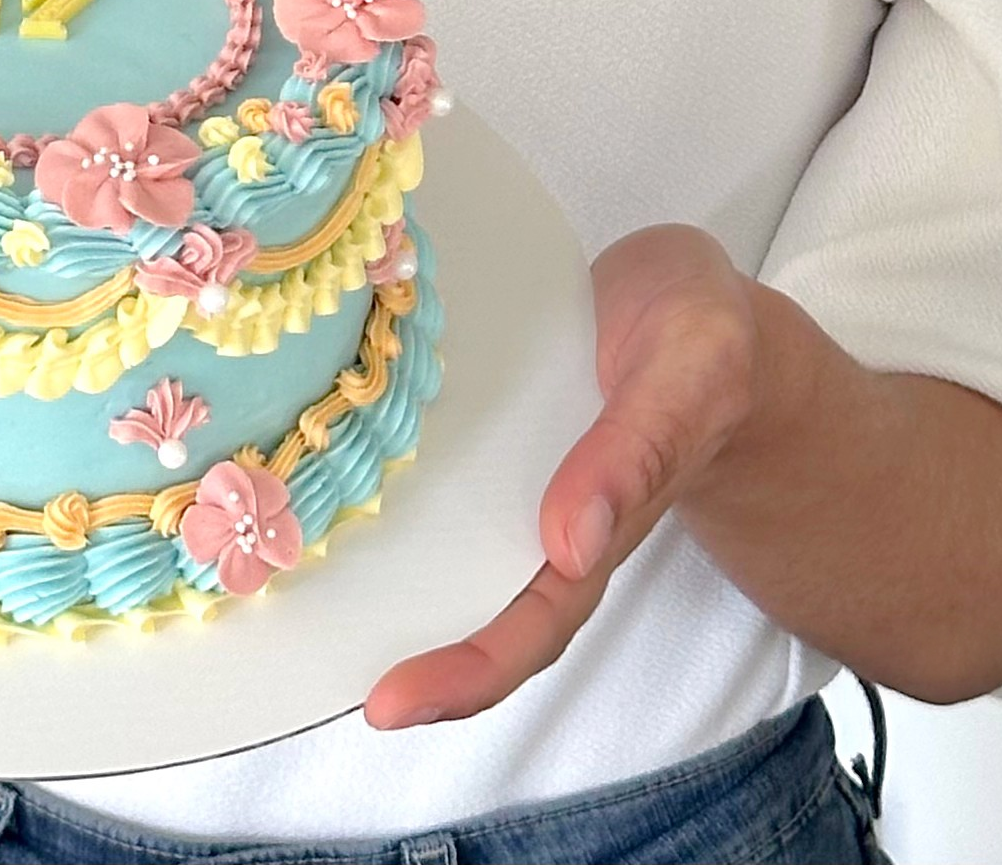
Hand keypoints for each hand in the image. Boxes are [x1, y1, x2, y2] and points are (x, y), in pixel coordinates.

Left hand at [362, 221, 760, 730]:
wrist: (695, 301)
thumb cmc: (702, 339)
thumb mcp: (691, 369)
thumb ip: (641, 446)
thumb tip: (575, 541)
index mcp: (604, 522)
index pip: (537, 622)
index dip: (470, 670)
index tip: (395, 700)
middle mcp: (551, 518)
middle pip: (483, 615)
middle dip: (416, 662)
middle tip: (334, 688)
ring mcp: (516, 477)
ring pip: (446, 557)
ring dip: (384, 590)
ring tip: (299, 616)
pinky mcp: (487, 422)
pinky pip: (432, 479)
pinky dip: (380, 499)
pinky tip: (319, 487)